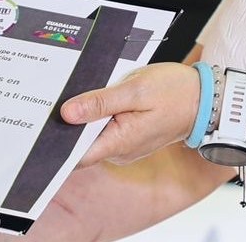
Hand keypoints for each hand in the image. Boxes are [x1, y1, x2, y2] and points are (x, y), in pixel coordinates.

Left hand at [60, 62, 199, 165]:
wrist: (205, 98)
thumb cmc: (175, 92)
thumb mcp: (135, 90)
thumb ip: (100, 102)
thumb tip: (67, 113)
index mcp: (120, 142)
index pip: (76, 155)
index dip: (57, 143)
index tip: (41, 126)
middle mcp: (120, 150)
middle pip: (81, 143)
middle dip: (68, 123)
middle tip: (54, 97)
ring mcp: (125, 144)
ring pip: (92, 134)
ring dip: (84, 116)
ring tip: (75, 91)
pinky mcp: (128, 135)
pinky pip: (105, 128)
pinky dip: (97, 114)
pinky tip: (95, 96)